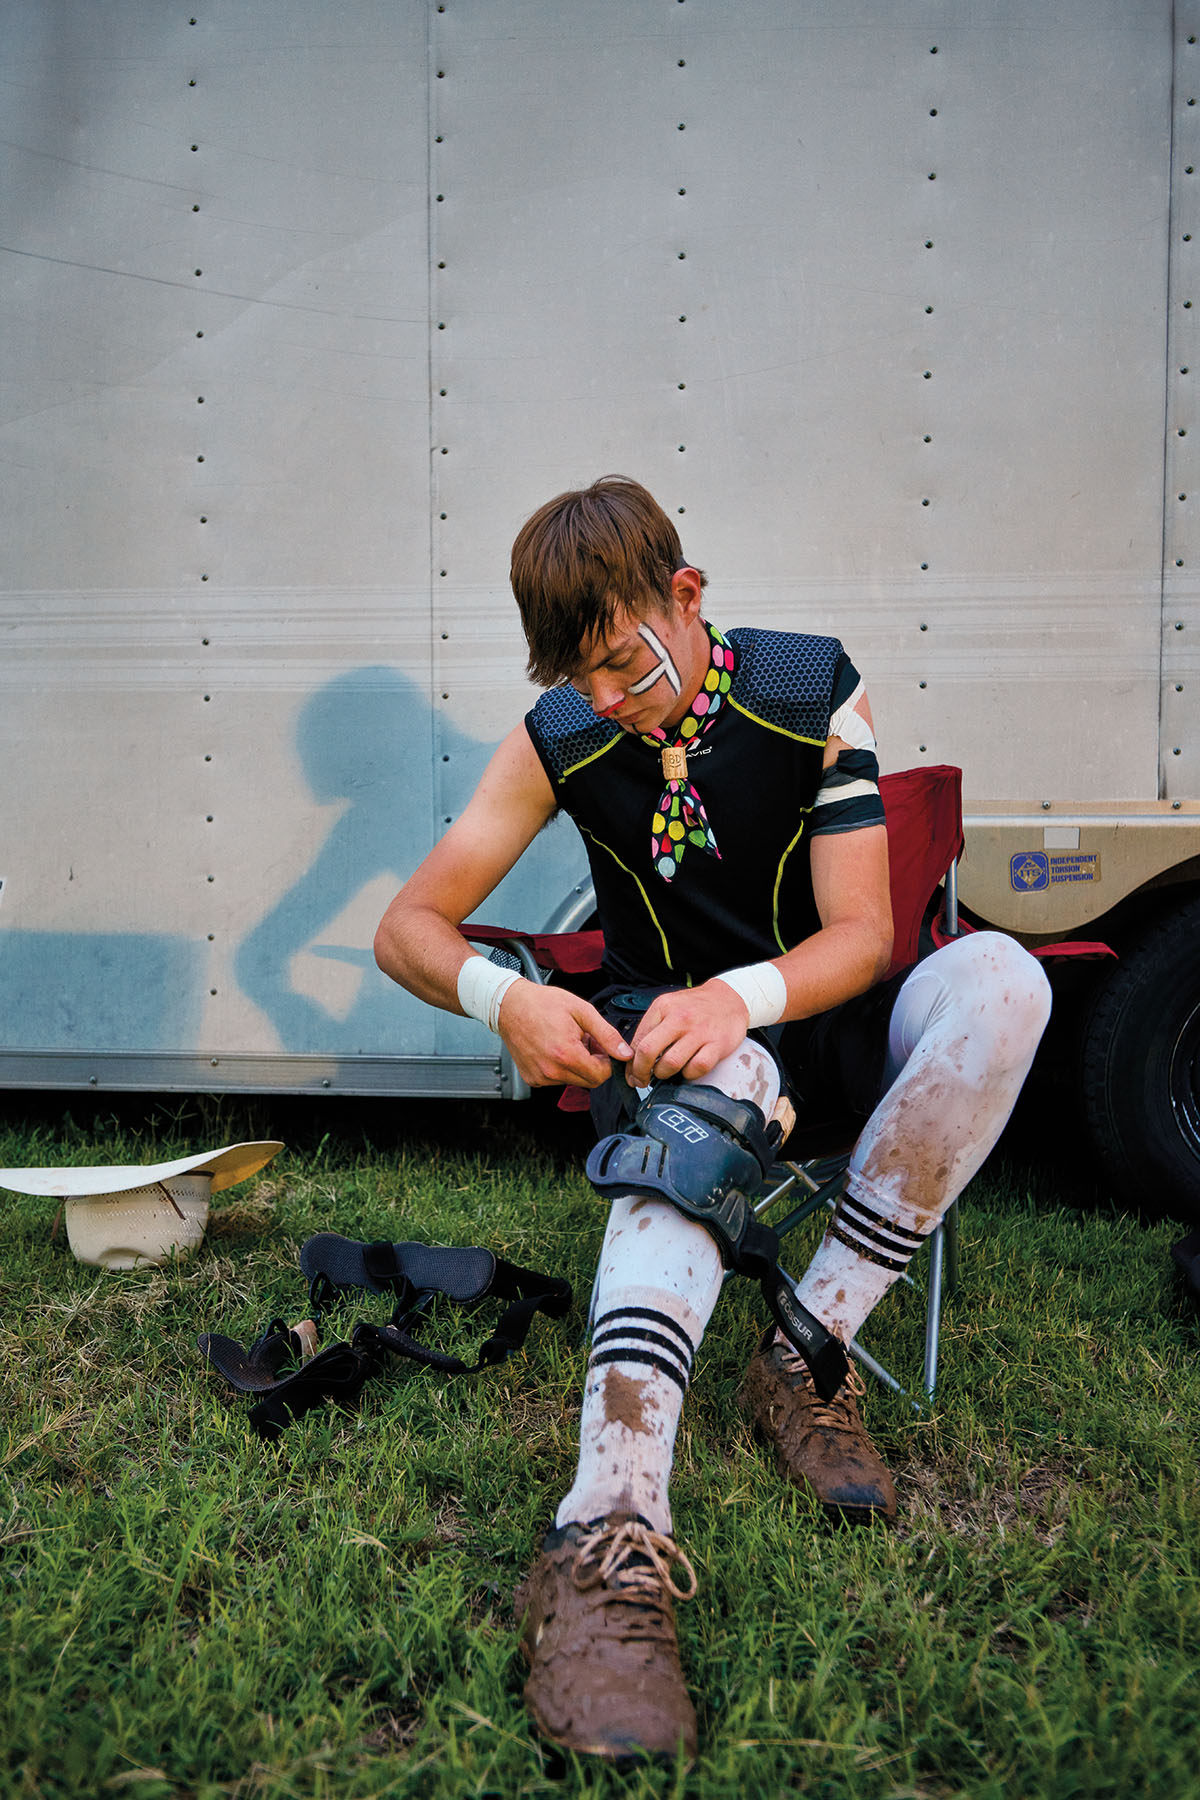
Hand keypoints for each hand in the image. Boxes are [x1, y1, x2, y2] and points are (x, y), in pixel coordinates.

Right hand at [497, 981, 633, 1088]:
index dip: (605, 1061)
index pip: (601, 1076)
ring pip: (573, 1081)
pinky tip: (553, 1049)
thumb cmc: (543, 1004)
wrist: (510, 1006)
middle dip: (592, 1064)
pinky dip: (560, 1068)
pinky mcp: (532, 1079)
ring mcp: (540, 1077)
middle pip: (589, 1082)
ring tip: (566, 1042)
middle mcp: (552, 1070)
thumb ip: (607, 1034)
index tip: (598, 1046)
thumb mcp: (582, 1011)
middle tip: (583, 1041)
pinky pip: (556, 1080)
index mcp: (566, 1054)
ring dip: (576, 1065)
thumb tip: (625, 1054)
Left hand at [626, 980, 750, 1086]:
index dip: (631, 1063)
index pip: (638, 1040)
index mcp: (663, 1007)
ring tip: (666, 1072)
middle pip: (649, 1051)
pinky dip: (689, 1074)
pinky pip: (697, 1068)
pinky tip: (688, 1069)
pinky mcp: (718, 1044)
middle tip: (643, 1080)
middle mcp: (680, 1018)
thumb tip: (631, 1059)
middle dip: (641, 1071)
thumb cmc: (694, 1007)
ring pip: (672, 1063)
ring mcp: (700, 1031)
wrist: (730, 999)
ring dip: (665, 1074)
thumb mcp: (668, 1007)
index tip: (632, 1075)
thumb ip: (650, 1029)